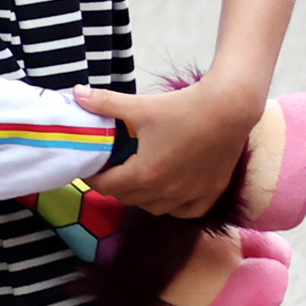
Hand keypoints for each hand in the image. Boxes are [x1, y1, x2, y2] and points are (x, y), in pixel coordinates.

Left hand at [76, 76, 265, 221]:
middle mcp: (165, 193)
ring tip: (140, 177)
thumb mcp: (140, 106)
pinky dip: (174, 206)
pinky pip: (185, 212)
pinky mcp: (210, 194)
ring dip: (142, 197)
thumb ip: (105, 103)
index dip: (94, 178)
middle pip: (129, 199)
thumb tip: (77, 93)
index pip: (107, 187)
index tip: (91, 168)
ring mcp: (189, 196)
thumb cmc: (182, 108)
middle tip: (114, 168)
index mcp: (144, 174)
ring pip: (155, 208)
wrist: (228, 110)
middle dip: (116, 186)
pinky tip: (171, 191)